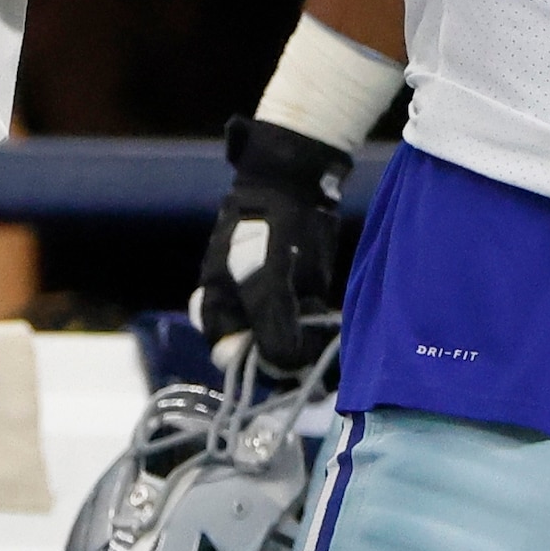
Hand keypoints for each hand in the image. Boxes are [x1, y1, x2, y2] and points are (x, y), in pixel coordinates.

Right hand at [190, 116, 352, 374]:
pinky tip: (335, 337)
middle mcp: (238, 313)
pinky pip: (305, 328)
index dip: (261, 366)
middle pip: (261, 355)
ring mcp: (268, 306)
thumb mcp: (267, 280)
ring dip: (309, 353)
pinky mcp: (295, 298)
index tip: (292, 365)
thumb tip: (285, 369)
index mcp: (215, 310)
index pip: (232, 358)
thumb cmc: (270, 227)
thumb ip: (272, 326)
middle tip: (318, 367)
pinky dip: (319, 335)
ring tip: (331, 354)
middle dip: (289, 363)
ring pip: (286, 344)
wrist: (294, 181)